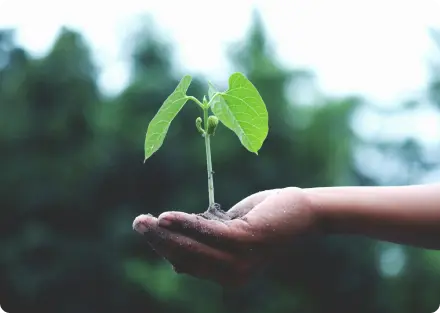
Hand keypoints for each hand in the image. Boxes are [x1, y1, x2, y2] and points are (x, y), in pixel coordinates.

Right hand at [133, 187, 316, 285]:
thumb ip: (206, 244)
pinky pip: (208, 233)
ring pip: (192, 248)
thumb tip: (175, 261)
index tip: (148, 230)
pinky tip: (166, 217)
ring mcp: (240, 260)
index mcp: (228, 274)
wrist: (303, 211)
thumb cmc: (266, 219)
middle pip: (185, 258)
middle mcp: (233, 275)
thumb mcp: (231, 233)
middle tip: (137, 223)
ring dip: (165, 233)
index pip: (188, 264)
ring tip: (144, 220)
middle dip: (158, 241)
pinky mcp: (246, 241)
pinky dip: (185, 224)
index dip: (165, 248)